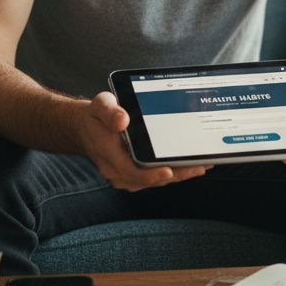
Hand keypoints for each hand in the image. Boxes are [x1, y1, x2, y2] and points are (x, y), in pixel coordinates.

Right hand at [78, 92, 209, 191]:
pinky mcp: (133, 173)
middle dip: (177, 174)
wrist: (84, 128)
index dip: (152, 175)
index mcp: (109, 156)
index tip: (170, 170)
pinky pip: (154, 176)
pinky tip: (188, 164)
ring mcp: (126, 175)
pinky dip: (172, 171)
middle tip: (200, 166)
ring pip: (155, 180)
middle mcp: (117, 171)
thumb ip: (110, 111)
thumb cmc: (95, 116)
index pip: (132, 172)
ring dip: (178, 174)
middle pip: (150, 180)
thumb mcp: (100, 105)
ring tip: (201, 165)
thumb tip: (122, 120)